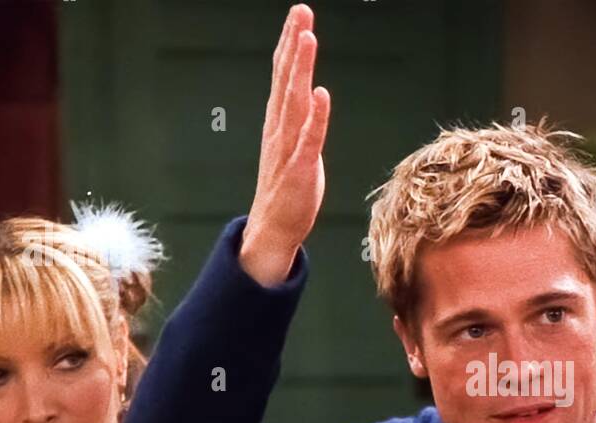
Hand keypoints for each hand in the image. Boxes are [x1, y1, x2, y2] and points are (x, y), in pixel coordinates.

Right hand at [241, 3, 331, 285]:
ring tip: (308, 39)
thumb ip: (300, 118)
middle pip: (287, 79)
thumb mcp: (294, 144)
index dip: (291, 44)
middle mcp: (280, 129)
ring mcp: (288, 148)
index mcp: (280, 121)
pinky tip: (322, 95)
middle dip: (294, 44)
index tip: (298, 15)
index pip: (284, 75)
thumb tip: (309, 92)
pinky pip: (309, 139)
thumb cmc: (287, 187)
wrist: (273, 228)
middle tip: (301, 12)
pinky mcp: (300, 169)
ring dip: (301, 70)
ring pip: (295, 101)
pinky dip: (316, 117)